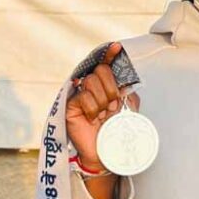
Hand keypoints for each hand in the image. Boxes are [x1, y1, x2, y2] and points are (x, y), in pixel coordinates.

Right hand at [66, 43, 140, 170]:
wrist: (106, 152)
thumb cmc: (115, 130)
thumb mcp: (128, 108)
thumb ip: (127, 92)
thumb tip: (127, 80)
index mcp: (105, 85)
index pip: (105, 64)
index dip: (110, 54)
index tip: (116, 47)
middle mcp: (90, 86)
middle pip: (101, 70)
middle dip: (111, 88)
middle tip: (113, 106)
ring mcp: (78, 94)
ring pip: (92, 82)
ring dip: (103, 101)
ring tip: (103, 115)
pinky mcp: (70, 105)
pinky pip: (83, 96)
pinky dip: (92, 109)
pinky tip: (92, 119)